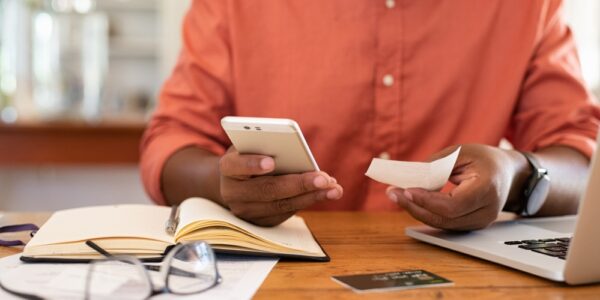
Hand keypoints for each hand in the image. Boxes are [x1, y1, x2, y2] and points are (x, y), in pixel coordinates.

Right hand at [219, 147, 343, 225]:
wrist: (237, 182)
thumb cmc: (250, 156)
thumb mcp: (252, 145)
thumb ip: (266, 146)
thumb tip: (297, 154)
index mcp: (227, 168)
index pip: (235, 166)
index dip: (252, 164)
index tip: (271, 162)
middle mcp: (232, 193)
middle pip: (267, 190)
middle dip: (298, 184)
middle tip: (323, 178)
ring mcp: (246, 211)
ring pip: (280, 205)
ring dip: (311, 196)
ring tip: (334, 188)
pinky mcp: (260, 222)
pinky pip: (286, 213)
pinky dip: (308, 202)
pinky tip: (326, 193)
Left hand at [386, 144, 525, 230]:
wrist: (507, 173)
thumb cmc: (484, 159)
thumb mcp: (461, 152)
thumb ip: (436, 165)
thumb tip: (410, 178)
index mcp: (487, 189)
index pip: (453, 204)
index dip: (428, 200)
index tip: (407, 190)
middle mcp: (486, 211)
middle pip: (444, 218)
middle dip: (414, 206)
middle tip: (392, 193)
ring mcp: (480, 221)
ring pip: (441, 223)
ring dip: (416, 210)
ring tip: (396, 195)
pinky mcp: (471, 225)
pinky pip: (444, 222)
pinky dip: (425, 212)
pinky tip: (409, 201)